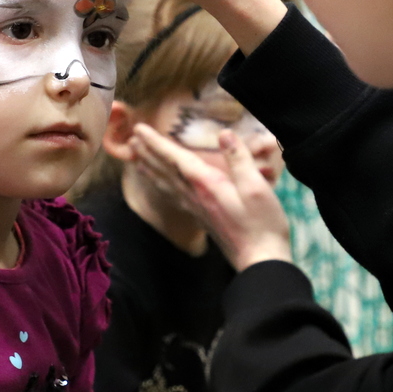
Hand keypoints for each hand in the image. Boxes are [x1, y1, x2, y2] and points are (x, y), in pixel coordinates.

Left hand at [129, 124, 292, 271]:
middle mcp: (195, 196)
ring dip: (150, 170)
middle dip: (147, 153)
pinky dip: (162, 187)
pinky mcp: (201, 218)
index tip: (138, 129)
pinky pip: (174, 197)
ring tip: (136, 161)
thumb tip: (224, 134)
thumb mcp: (256, 187)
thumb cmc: (262, 224)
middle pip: (165, 171)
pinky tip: (162, 187)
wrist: (259, 261)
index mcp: (207, 184)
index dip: (156, 142)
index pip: (175, 158)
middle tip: (130, 139)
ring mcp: (197, 209)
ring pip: (166, 185)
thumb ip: (239, 159)